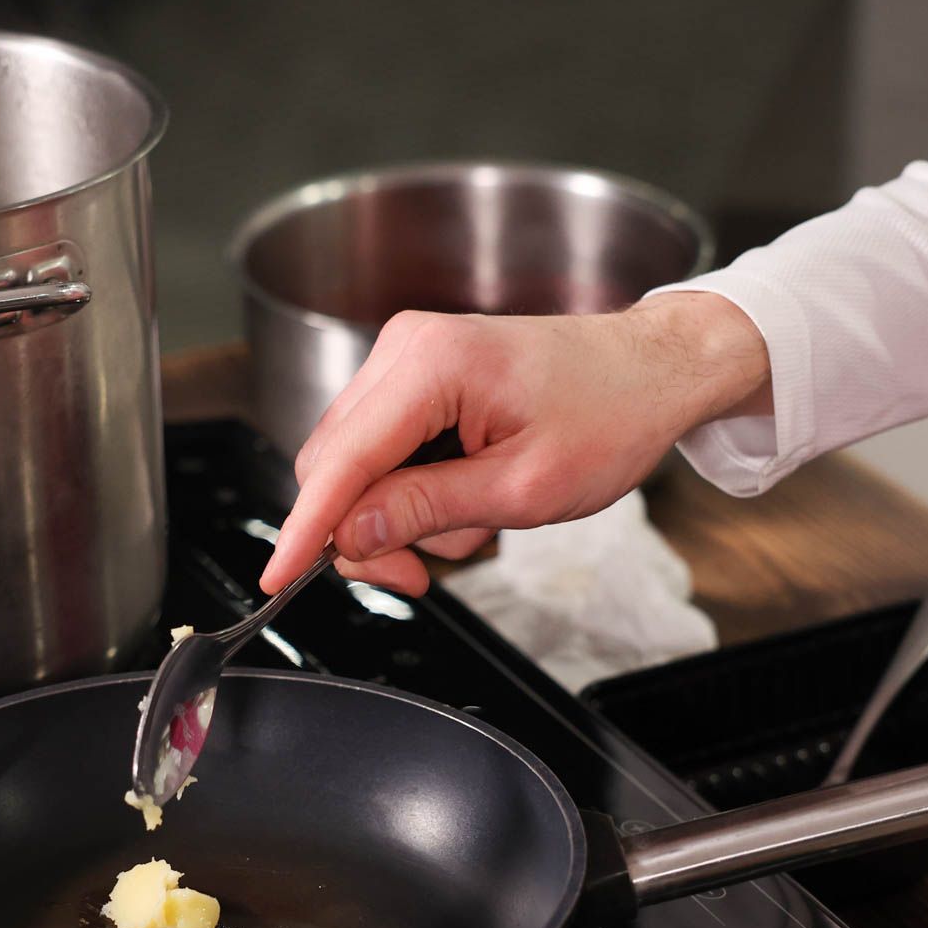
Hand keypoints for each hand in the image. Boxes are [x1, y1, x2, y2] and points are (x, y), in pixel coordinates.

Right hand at [258, 292, 770, 596]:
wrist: (648, 371)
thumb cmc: (608, 414)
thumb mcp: (523, 488)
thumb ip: (427, 510)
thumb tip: (351, 534)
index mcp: (434, 365)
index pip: (342, 461)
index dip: (305, 528)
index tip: (279, 578)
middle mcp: (406, 349)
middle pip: (333, 465)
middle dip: (366, 531)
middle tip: (419, 576)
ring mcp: (405, 358)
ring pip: (352, 464)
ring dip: (396, 514)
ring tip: (474, 520)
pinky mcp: (413, 376)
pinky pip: (377, 449)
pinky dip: (408, 490)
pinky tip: (462, 494)